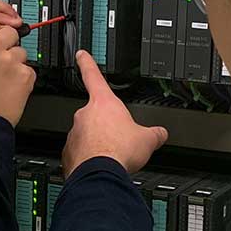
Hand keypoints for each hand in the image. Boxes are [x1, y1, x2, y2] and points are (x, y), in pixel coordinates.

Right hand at [0, 21, 36, 125]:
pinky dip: (24, 80)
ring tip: (4, 81)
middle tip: (2, 62)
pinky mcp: (25, 74)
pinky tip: (12, 90)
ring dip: (17, 64)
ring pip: (22, 52)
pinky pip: (30, 70)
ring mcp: (9, 60)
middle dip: (10, 44)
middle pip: (11, 32)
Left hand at [63, 51, 168, 175]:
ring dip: (98, 143)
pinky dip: (89, 158)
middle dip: (106, 126)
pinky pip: (80, 153)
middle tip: (118, 139)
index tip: (80, 55)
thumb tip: (161, 133)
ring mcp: (74, 134)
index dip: (87, 63)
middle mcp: (84, 115)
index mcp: (104, 103)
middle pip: (95, 115)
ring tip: (112, 156)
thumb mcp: (147, 139)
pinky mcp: (69, 153)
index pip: (93, 76)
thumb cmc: (118, 152)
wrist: (99, 175)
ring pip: (87, 135)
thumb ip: (154, 133)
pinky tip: (101, 166)